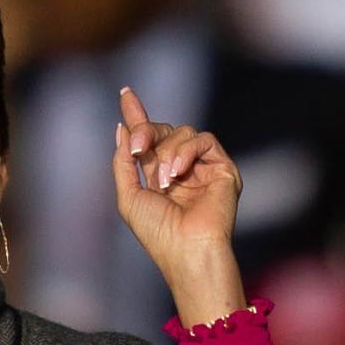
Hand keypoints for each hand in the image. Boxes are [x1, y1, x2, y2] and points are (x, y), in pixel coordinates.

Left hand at [112, 86, 245, 325]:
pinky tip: (177, 174)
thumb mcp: (129, 197)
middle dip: (146, 132)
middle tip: (137, 147)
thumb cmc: (157, 233)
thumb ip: (123, 163)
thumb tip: (122, 128)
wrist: (188, 251)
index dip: (137, 115)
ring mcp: (202, 168)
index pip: (149, 139)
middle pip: (163, 130)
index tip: (125, 93)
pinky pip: (203, 140)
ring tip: (163, 182)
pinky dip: (186, 152)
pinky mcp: (222, 167)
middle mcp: (181, 169)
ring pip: (182, 132)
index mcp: (158, 177)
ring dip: (166, 153)